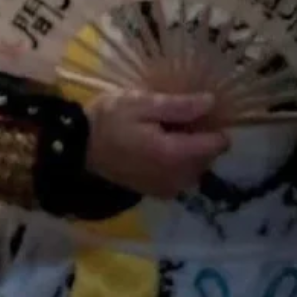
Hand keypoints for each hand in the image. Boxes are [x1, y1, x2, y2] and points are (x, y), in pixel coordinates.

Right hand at [85, 91, 229, 197]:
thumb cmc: (109, 120)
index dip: (212, 124)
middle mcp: (179, 177)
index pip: (218, 144)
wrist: (79, 148)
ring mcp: (170, 189)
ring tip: (163, 133)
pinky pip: (183, 177)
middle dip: (199, 138)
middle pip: (209, 157)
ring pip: (197, 168)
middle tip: (171, 120)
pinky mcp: (160, 193)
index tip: (194, 112)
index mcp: (176, 154)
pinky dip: (178, 163)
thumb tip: (212, 103)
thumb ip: (178, 106)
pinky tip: (156, 149)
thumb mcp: (140, 103)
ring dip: (189, 151)